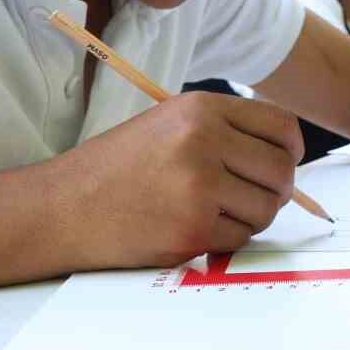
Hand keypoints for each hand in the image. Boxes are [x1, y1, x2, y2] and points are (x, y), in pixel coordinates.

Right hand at [60, 91, 303, 268]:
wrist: (59, 208)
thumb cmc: (116, 169)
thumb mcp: (169, 126)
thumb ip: (225, 133)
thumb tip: (285, 157)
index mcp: (201, 109)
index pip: (282, 127)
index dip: (290, 151)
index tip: (283, 165)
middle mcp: (203, 140)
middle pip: (282, 171)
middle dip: (276, 192)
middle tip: (254, 199)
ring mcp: (198, 185)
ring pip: (266, 208)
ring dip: (250, 218)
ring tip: (213, 213)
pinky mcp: (192, 227)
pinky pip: (240, 239)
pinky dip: (225, 241)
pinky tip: (193, 229)